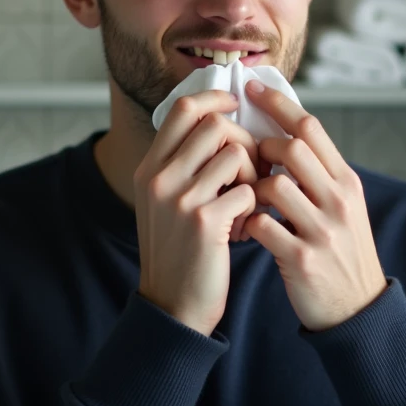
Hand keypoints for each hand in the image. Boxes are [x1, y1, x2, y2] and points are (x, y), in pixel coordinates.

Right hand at [134, 91, 259, 335]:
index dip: (215, 98)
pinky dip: (255, 207)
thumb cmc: (179, 251)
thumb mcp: (165, 202)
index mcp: (150, 168)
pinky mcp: (204, 222)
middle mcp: (160, 178)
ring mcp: (180, 199)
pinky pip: (248, 190)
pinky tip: (245, 229)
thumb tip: (222, 122)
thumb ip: (183, 164)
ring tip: (247, 205)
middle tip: (251, 173)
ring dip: (253, 176)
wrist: (172, 306)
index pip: (183, 108)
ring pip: (236, 153)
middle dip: (245, 142)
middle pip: (216, 125)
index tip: (236, 105)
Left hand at [242, 80, 387, 331]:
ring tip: (247, 200)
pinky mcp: (303, 259)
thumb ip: (320, 175)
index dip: (277, 103)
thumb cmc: (341, 253)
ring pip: (274, 184)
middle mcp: (339, 201)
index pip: (311, 127)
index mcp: (347, 182)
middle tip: (248, 160)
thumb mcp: (343, 208)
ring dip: (251, 189)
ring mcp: (322, 230)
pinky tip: (245, 230)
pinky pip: (263, 226)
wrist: (358, 311)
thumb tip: (286, 135)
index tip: (251, 88)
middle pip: (292, 148)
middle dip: (260, 148)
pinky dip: (246, 224)